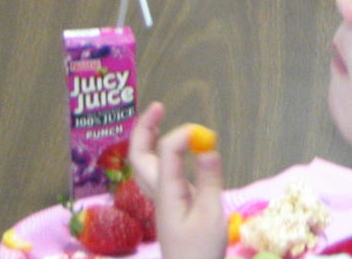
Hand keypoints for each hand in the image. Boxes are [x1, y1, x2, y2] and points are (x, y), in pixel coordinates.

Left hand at [129, 102, 226, 258]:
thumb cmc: (200, 251)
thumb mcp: (212, 216)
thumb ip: (210, 180)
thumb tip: (208, 147)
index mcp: (167, 194)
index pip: (166, 152)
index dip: (181, 135)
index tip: (202, 133)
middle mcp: (158, 194)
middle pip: (139, 156)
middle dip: (145, 128)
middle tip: (159, 106)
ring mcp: (161, 200)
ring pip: (143, 164)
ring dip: (147, 138)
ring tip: (159, 117)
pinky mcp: (169, 205)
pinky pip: (155, 172)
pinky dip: (158, 152)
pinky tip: (171, 149)